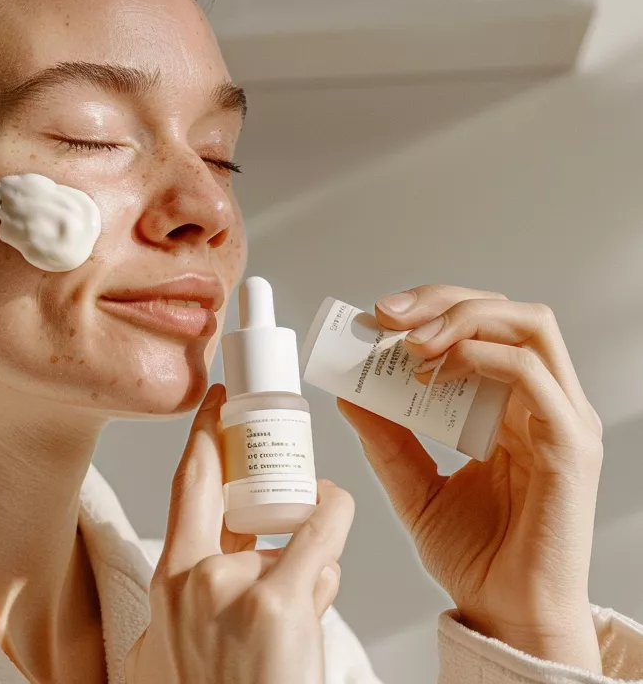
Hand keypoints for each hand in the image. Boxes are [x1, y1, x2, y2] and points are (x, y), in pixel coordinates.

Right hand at [126, 383, 354, 683]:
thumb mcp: (170, 645)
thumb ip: (191, 593)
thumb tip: (218, 562)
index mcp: (168, 579)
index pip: (187, 484)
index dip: (205, 436)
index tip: (220, 401)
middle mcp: (195, 575)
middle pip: (240, 489)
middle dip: (267, 467)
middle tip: (285, 448)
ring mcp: (236, 587)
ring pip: (291, 527)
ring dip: (309, 550)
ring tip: (306, 598)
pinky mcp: (279, 606)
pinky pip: (321, 535)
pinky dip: (334, 516)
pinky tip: (336, 512)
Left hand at [338, 285, 602, 670]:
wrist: (505, 616)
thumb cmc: (476, 556)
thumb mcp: (413, 485)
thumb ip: (385, 438)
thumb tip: (347, 390)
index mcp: (511, 407)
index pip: (484, 327)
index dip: (432, 308)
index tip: (375, 318)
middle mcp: (543, 403)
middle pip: (507, 313)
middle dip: (441, 300)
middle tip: (385, 316)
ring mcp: (562, 420)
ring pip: (528, 326)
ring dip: (460, 319)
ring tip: (409, 343)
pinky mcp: (569, 445)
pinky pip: (530, 374)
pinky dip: (478, 358)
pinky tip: (435, 372)